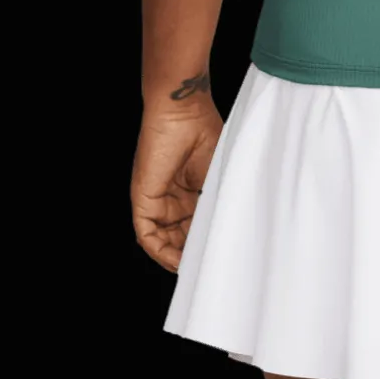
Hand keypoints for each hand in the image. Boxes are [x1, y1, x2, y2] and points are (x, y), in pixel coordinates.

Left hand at [131, 103, 223, 271]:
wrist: (184, 110)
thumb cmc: (206, 132)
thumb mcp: (220, 173)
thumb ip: (222, 199)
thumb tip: (235, 228)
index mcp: (193, 189)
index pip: (197, 224)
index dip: (207, 241)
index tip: (222, 255)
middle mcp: (174, 197)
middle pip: (181, 236)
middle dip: (193, 253)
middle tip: (209, 265)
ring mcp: (158, 199)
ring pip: (164, 240)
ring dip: (178, 257)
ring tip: (196, 267)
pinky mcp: (144, 199)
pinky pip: (148, 234)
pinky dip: (160, 252)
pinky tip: (177, 261)